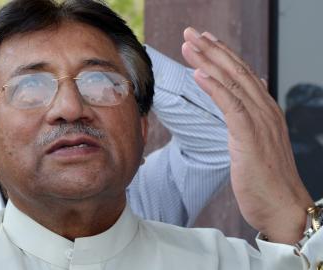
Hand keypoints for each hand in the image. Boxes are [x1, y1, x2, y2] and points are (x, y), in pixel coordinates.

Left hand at [181, 27, 312, 243]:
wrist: (283, 208)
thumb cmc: (266, 180)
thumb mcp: (258, 143)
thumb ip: (252, 118)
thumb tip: (249, 96)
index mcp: (265, 111)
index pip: (242, 75)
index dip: (222, 55)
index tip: (204, 41)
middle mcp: (265, 111)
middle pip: (236, 71)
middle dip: (212, 49)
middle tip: (190, 33)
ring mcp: (260, 122)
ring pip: (233, 82)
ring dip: (209, 61)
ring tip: (189, 44)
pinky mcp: (250, 136)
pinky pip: (231, 105)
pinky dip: (215, 87)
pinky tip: (199, 73)